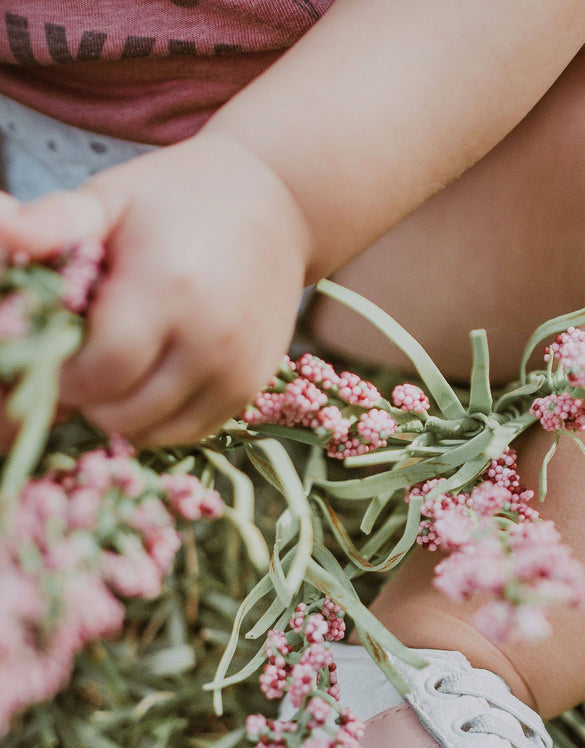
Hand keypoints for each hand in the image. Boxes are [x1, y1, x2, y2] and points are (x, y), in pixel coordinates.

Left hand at [0, 134, 311, 446]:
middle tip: (80, 361)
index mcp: (166, 290)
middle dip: (86, 397)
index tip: (52, 348)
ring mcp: (236, 370)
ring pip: (155, 433)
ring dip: (121, 413)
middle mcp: (209, 341)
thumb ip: (54, 221)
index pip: (96, 374)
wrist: (278, 206)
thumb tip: (3, 230)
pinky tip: (151, 379)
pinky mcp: (252, 386)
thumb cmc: (181, 199)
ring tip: (117, 370)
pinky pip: (191, 431)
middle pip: (122, 413)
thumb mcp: (113, 197)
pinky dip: (160, 418)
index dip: (60, 373)